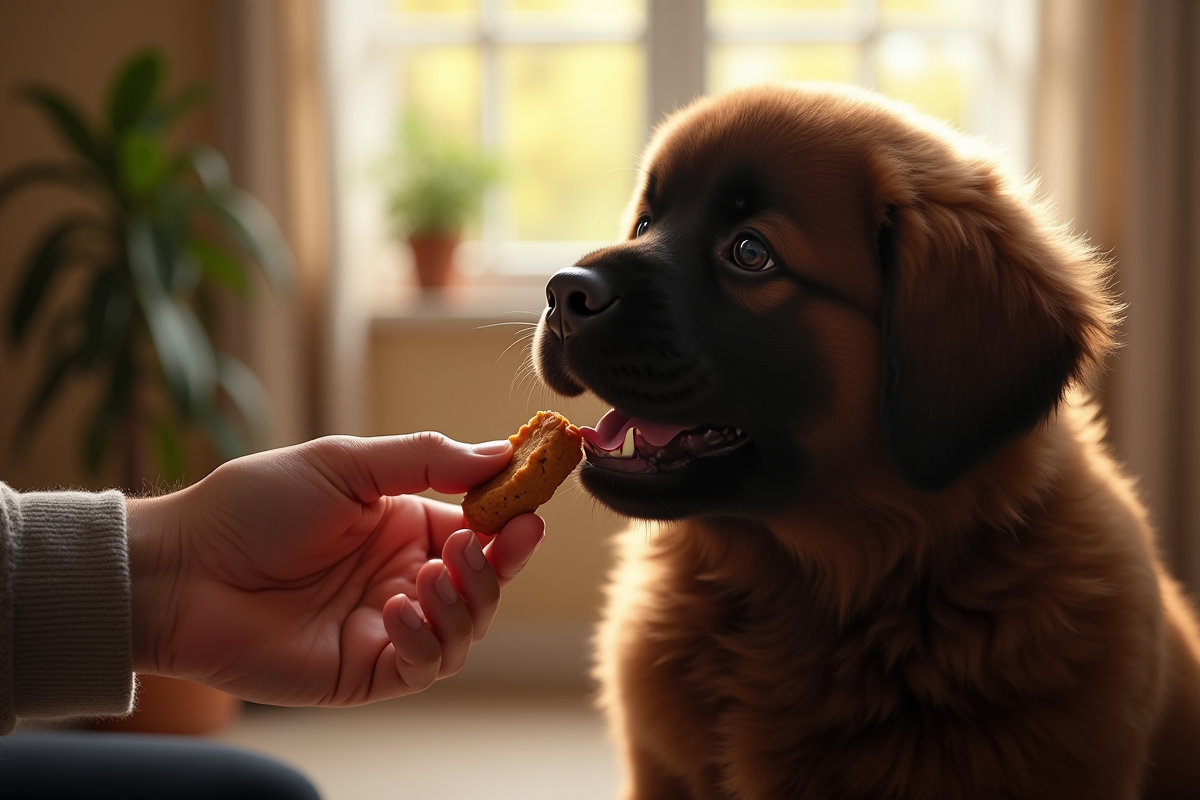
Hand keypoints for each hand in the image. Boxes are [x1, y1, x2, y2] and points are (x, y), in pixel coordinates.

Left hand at [125, 432, 543, 705]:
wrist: (183, 569)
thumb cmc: (254, 507)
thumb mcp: (346, 465)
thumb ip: (427, 459)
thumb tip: (501, 453)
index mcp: (403, 524)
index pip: (479, 528)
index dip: (510, 524)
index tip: (530, 512)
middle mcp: (402, 576)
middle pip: (483, 583)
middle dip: (495, 567)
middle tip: (485, 546)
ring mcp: (386, 626)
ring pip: (464, 630)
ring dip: (465, 604)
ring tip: (431, 578)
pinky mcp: (364, 671)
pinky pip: (424, 667)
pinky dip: (427, 642)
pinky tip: (399, 610)